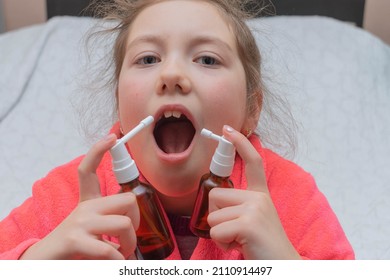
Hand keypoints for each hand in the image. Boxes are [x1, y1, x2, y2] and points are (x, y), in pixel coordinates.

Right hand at [20, 134, 139, 258]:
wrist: (42, 263)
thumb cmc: (73, 246)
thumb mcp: (90, 230)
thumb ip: (108, 223)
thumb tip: (132, 227)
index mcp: (87, 204)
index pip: (89, 171)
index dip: (98, 151)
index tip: (111, 137)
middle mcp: (84, 209)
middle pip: (126, 200)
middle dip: (137, 220)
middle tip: (130, 237)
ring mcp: (79, 223)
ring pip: (124, 224)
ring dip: (129, 244)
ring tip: (123, 254)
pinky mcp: (75, 240)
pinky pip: (110, 250)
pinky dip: (118, 261)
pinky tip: (114, 263)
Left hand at [207, 126, 299, 258]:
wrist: (283, 266)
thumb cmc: (264, 247)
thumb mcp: (254, 220)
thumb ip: (240, 207)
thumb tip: (215, 202)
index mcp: (261, 196)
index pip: (253, 162)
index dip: (240, 144)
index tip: (227, 129)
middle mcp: (259, 198)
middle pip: (215, 195)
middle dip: (217, 215)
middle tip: (235, 231)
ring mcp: (254, 209)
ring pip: (213, 215)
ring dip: (220, 233)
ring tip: (239, 241)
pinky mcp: (248, 223)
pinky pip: (216, 230)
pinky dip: (222, 243)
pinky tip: (240, 247)